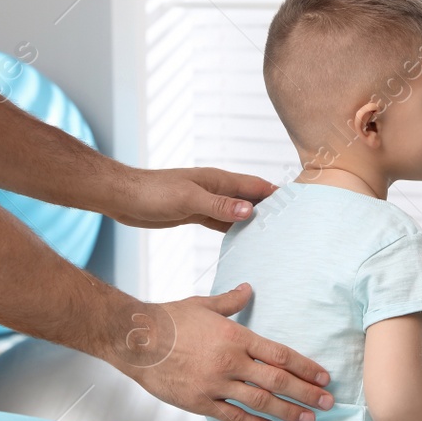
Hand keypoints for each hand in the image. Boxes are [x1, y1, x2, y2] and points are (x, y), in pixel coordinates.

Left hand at [108, 167, 277, 232]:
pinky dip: (233, 230)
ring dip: (252, 221)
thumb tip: (250, 211)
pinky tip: (243, 240)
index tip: (298, 204)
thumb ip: (219, 206)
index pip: (255, 186)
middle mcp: (216, 189)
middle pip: (250, 198)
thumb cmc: (153, 193)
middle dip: (269, 208)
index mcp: (218, 180)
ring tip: (273, 236)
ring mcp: (206, 202)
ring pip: (236, 211)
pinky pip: (221, 222)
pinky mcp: (194, 214)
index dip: (276, 194)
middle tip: (291, 226)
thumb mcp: (188, 200)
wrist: (123, 197)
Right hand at [113, 282, 333, 420]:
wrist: (135, 340)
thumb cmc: (170, 318)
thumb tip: (248, 288)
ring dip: (288, 412)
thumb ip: (232, 301)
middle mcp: (230, 362)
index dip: (305, 367)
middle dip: (306, 393)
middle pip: (277, 381)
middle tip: (328, 403)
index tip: (323, 377)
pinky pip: (233, 417)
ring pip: (260, 402)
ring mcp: (215, 385)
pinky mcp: (199, 402)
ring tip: (309, 419)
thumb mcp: (204, 304)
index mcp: (236, 337)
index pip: (280, 354)